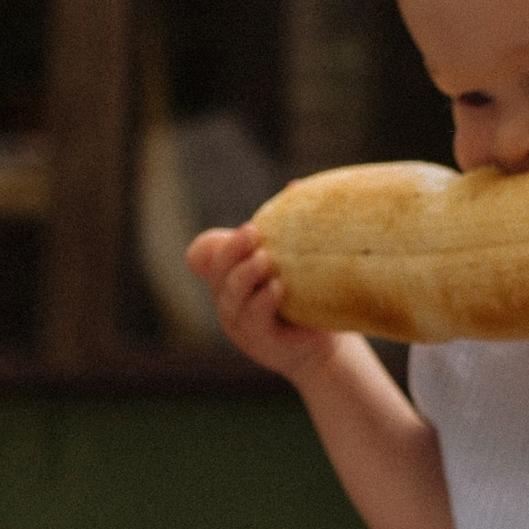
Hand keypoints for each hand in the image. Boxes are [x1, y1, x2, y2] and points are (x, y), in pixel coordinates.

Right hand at [187, 224, 341, 385]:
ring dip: (246, 274)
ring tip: (265, 258)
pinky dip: (263, 301)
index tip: (245, 228)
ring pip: (231, 295)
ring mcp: (240, 323)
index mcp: (229, 276)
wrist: (324, 343)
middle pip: (217, 270)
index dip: (211, 244)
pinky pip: (254, 319)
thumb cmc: (305, 298)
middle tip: (253, 232)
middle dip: (233, 249)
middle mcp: (228, 298)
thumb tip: (295, 185)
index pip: (203, 256)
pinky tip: (278, 288)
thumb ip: (289, 228)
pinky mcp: (260, 342)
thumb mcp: (294, 263)